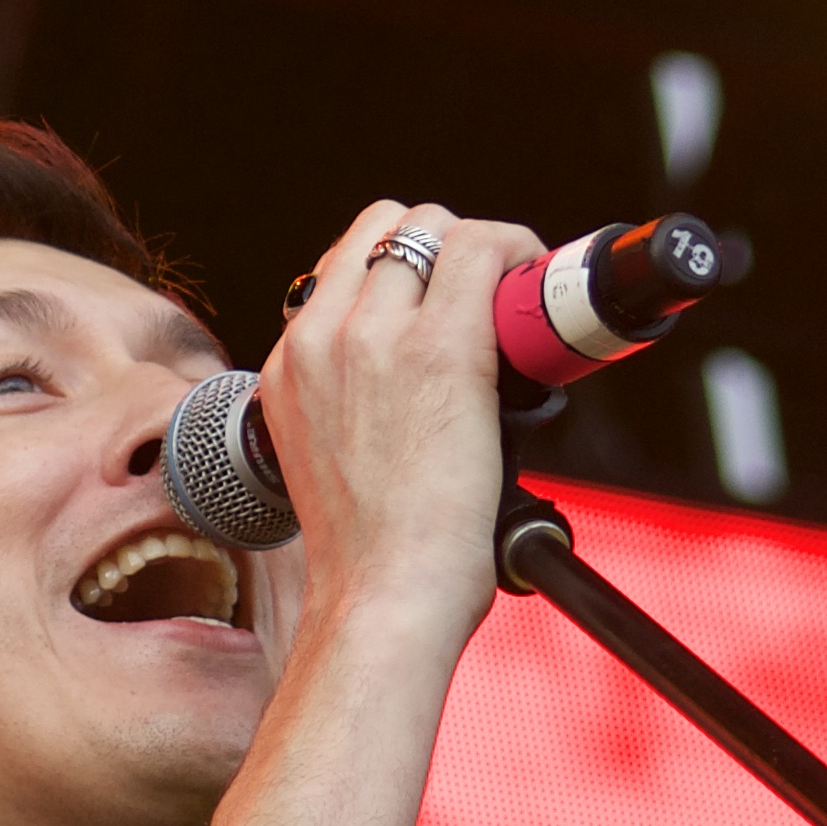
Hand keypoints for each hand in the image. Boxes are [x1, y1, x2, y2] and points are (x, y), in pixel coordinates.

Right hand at [253, 199, 540, 673]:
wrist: (380, 599)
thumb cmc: (372, 555)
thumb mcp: (325, 460)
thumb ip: (350, 412)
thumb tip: (414, 399)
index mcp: (291, 367)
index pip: (343, 264)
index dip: (403, 269)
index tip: (441, 299)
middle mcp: (321, 339)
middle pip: (386, 228)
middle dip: (442, 249)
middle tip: (486, 297)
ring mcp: (375, 337)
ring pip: (431, 227)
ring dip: (478, 249)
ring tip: (512, 296)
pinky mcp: (441, 349)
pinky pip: (481, 251)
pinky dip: (517, 252)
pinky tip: (535, 284)